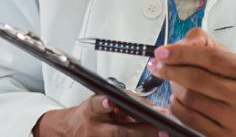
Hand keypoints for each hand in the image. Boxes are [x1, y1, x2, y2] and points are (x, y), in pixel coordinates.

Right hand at [34, 95, 166, 136]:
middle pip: (118, 132)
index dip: (102, 104)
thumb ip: (121, 101)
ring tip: (163, 136)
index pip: (96, 106)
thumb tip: (150, 106)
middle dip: (142, 130)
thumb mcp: (99, 103)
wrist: (72, 131)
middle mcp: (96, 129)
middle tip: (162, 129)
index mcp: (91, 112)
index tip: (109, 102)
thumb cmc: (90, 115)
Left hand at [149, 28, 235, 136]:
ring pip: (191, 99)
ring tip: (173, 83)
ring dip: (174, 88)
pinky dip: (177, 107)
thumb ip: (205, 45)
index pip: (211, 58)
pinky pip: (189, 119)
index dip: (182, 53)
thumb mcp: (231, 60)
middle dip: (171, 70)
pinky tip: (178, 100)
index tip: (162, 52)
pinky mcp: (224, 135)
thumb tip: (179, 44)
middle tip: (157, 65)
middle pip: (198, 79)